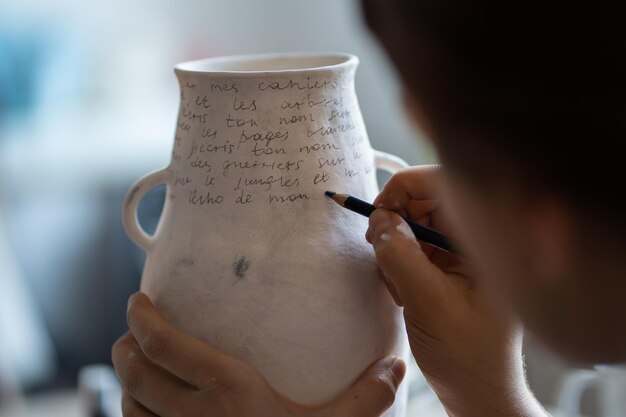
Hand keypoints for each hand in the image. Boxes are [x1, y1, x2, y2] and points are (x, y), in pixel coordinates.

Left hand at [112, 293, 405, 416]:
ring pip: (130, 405)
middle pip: (136, 371)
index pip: (166, 346)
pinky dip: (133, 416)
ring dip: (125, 382)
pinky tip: (144, 412)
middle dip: (125, 346)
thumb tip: (396, 365)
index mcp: (230, 390)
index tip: (136, 302)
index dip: (142, 319)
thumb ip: (368, 397)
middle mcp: (193, 415)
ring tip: (134, 366)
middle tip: (131, 332)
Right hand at [366, 165, 546, 416]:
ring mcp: (461, 256)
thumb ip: (402, 256)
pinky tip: (403, 293)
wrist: (478, 393)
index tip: (380, 211)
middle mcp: (476, 242)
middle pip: (426, 202)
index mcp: (487, 242)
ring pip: (414, 226)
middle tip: (378, 248)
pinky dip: (399, 264)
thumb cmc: (468, 354)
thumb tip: (379, 219)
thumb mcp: (430, 302)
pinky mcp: (447, 269)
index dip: (408, 188)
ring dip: (396, 249)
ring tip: (398, 286)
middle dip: (397, 222)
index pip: (447, 185)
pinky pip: (414, 249)